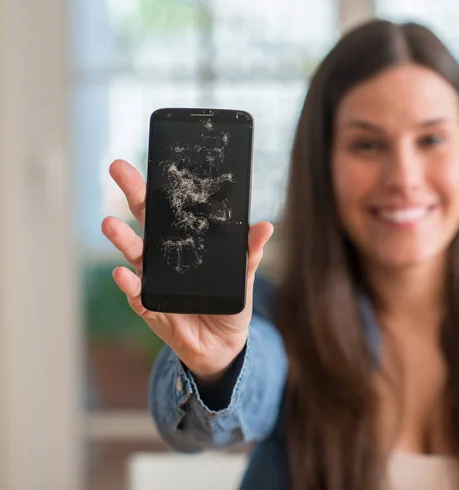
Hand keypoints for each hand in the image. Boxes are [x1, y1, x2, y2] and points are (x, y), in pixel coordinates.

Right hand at [101, 159, 272, 380]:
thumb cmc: (228, 302)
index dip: (161, 185)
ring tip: (110, 224)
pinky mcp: (150, 306)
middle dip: (132, 193)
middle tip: (118, 168)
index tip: (154, 160)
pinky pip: (136, 293)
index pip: (171, 209)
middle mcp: (163, 256)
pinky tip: (122, 273)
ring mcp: (153, 279)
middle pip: (145, 220)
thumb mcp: (243, 276)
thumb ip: (249, 252)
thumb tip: (265, 226)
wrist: (223, 342)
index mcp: (185, 242)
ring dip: (122, 238)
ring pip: (134, 254)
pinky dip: (129, 283)